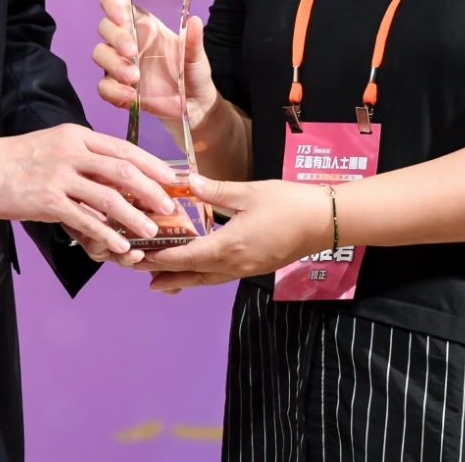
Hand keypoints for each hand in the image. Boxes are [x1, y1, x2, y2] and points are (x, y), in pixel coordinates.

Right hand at [0, 124, 178, 257]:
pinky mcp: (47, 201)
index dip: (151, 164)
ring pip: (108, 197)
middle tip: (168, 207)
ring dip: (133, 216)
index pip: (123, 147)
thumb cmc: (17, 159)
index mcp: (76, 135)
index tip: (171, 178)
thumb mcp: (54, 144)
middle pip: (122, 170)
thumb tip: (114, 175)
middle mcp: (71, 152)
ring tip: (151, 232)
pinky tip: (119, 246)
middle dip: (151, 190)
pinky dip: (106, 235)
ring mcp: (60, 176)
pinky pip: (84, 220)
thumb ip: (83, 155)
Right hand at [92, 0, 221, 144]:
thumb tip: (195, 21)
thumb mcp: (196, 56)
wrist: (193, 104)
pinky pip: (103, 86)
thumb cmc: (192, 72)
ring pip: (100, 54)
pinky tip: (130, 95)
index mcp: (144, 25)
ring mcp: (120, 64)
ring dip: (113, 64)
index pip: (117, 2)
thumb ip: (193, 40)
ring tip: (134, 77)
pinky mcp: (118, 88)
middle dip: (116, 37)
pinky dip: (113, 90)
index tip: (120, 16)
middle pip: (105, 26)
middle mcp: (128, 40)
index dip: (112, 2)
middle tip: (132, 51)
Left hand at [139, 174, 336, 292]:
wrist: (325, 223)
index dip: (162, 258)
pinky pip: (221, 277)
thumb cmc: (289, 203)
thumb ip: (217, 190)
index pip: (186, 256)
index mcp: (229, 245)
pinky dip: (202, 277)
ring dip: (183, 280)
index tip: (140, 255)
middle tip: (139, 274)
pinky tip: (198, 271)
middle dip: (165, 274)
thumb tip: (186, 181)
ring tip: (161, 283)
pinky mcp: (255, 268)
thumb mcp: (251, 192)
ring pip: (207, 279)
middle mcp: (234, 264)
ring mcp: (246, 269)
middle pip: (193, 274)